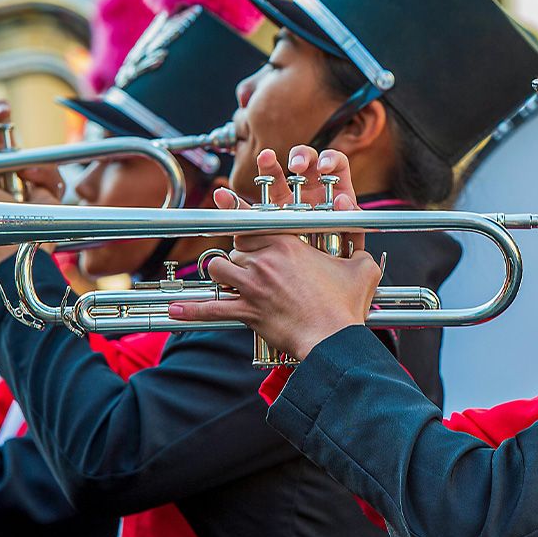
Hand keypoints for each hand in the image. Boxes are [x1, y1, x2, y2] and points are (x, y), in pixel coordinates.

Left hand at [170, 147, 379, 360]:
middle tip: (243, 256)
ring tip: (226, 277)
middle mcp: (265, 260)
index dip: (235, 208)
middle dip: (237, 250)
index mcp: (288, 244)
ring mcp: (253, 286)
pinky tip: (174, 312)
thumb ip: (361, 243)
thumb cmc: (347, 305)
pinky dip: (192, 310)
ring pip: (219, 269)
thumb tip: (363, 232)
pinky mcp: (247, 311)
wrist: (333, 339)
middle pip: (235, 245)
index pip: (254, 219)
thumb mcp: (362, 269)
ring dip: (220, 272)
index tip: (222, 197)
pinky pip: (212, 309)